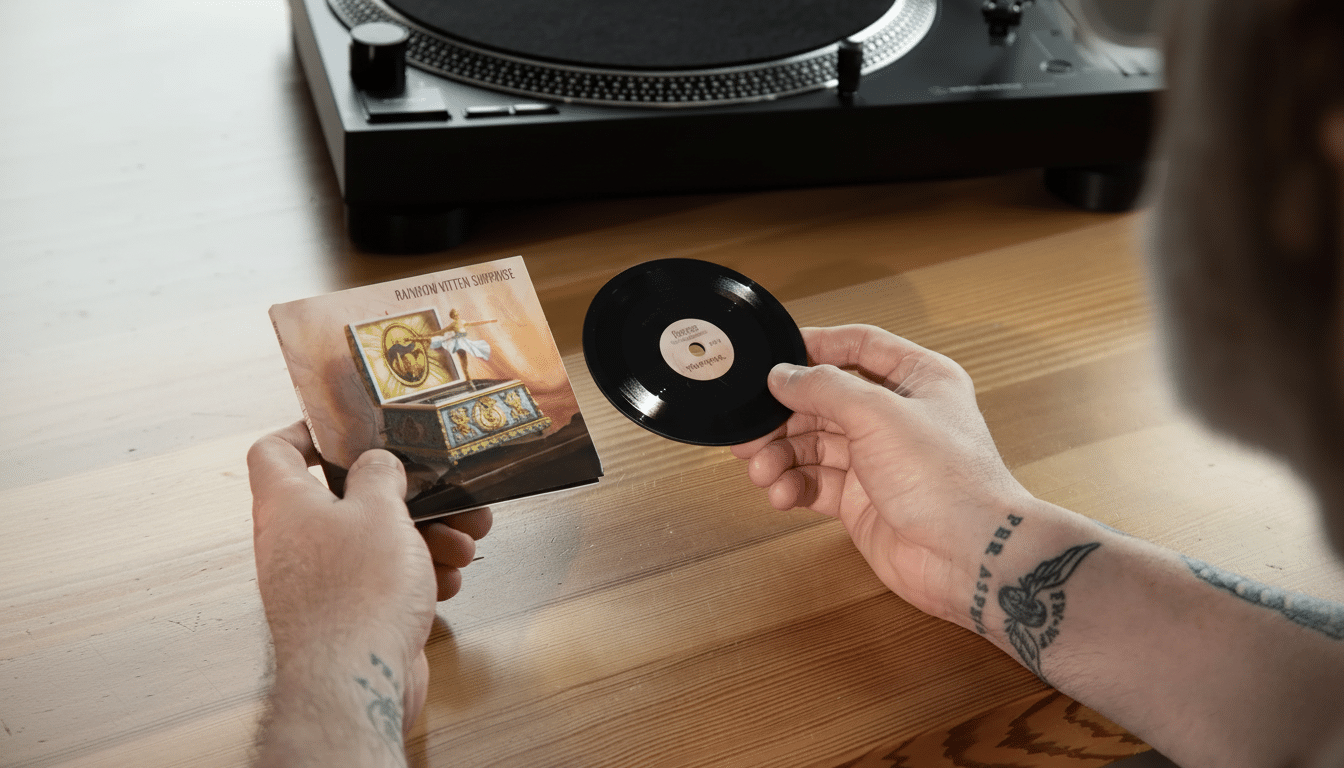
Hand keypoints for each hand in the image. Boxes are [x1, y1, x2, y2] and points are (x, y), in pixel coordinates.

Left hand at [248, 422, 491, 741]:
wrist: (356, 682)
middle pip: (347, 499)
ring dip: (424, 537)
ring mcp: (321, 582)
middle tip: (443, 495)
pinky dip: (417, 576)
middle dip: (404, 497)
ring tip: (461, 542)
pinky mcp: (348, 616)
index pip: (274, 452)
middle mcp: (295, 542)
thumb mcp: (379, 511)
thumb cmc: (356, 595)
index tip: (344, 428)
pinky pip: (384, 581)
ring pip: (375, 542)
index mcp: (286, 506)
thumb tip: (376, 463)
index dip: (305, 432)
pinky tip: (446, 581)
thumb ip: (379, 475)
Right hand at [732, 325, 1033, 625]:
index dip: (816, 347)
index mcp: (918, 379)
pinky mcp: (864, 501)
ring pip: (815, 445)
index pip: (860, 347)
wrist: (968, 556)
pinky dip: (794, 486)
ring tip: (761, 471)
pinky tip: (781, 495)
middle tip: (749, 432)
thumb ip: (824, 388)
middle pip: (826, 401)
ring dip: (782, 455)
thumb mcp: (878, 414)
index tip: (773, 359)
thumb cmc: (945, 478)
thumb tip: (782, 376)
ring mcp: (880, 460)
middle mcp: (898, 416)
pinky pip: (817, 483)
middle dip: (784, 416)